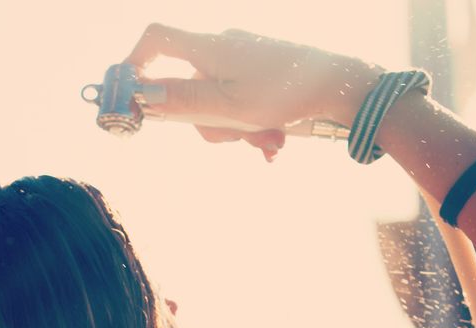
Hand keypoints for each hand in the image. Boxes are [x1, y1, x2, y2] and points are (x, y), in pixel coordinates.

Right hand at [125, 24, 377, 160]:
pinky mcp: (263, 72)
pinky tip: (276, 141)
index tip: (132, 94)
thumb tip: (141, 97)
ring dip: (236, 128)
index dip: (136, 62)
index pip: (156, 39)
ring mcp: (245, 58)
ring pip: (218, 101)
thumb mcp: (227, 107)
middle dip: (205, 120)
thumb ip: (181, 103)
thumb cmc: (286, 93)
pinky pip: (242, 101)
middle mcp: (223, 47)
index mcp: (208, 49)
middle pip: (188, 85)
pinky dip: (253, 123)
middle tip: (232, 138)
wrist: (343, 86)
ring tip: (268, 141)